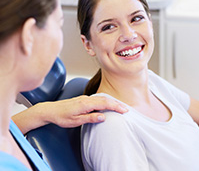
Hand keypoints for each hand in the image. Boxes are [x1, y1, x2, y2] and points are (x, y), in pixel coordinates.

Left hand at [12, 95, 127, 133]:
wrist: (50, 110)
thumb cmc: (61, 117)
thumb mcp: (75, 121)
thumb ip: (90, 118)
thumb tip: (103, 116)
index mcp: (85, 104)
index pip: (105, 103)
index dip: (116, 106)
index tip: (124, 110)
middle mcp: (86, 99)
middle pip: (106, 99)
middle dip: (117, 103)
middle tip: (126, 109)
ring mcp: (85, 98)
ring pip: (102, 98)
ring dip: (112, 102)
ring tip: (120, 107)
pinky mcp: (84, 99)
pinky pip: (98, 98)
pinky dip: (106, 101)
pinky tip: (108, 104)